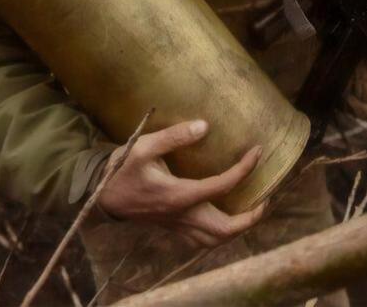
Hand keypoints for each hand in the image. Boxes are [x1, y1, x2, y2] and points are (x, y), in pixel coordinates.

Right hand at [96, 119, 265, 246]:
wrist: (101, 195)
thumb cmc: (122, 169)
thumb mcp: (144, 146)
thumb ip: (174, 136)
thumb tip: (204, 126)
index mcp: (179, 195)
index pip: (222, 186)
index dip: (245, 170)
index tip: (257, 151)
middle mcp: (182, 215)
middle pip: (226, 229)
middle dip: (251, 217)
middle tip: (265, 196)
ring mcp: (177, 225)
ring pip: (215, 240)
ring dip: (238, 228)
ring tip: (251, 209)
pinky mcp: (172, 227)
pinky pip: (202, 240)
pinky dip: (220, 233)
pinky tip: (225, 216)